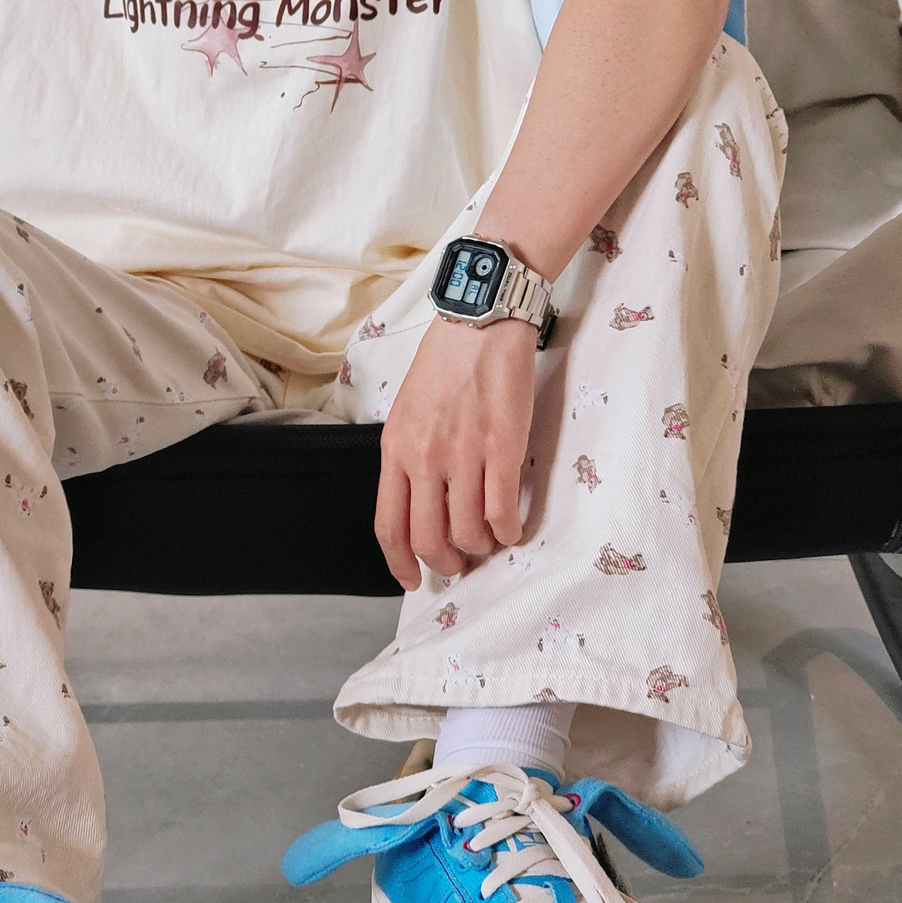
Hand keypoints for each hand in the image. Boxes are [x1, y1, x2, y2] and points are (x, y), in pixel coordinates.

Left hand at [375, 316, 537, 591]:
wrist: (481, 322)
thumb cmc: (446, 363)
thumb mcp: (408, 411)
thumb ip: (409, 456)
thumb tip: (422, 501)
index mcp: (395, 449)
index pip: (389, 524)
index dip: (400, 562)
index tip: (411, 580)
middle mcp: (423, 457)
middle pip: (427, 538)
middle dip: (446, 564)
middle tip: (462, 564)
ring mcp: (462, 454)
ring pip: (467, 532)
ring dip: (481, 548)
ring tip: (491, 541)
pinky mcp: (502, 448)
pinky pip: (501, 511)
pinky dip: (509, 531)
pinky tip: (513, 529)